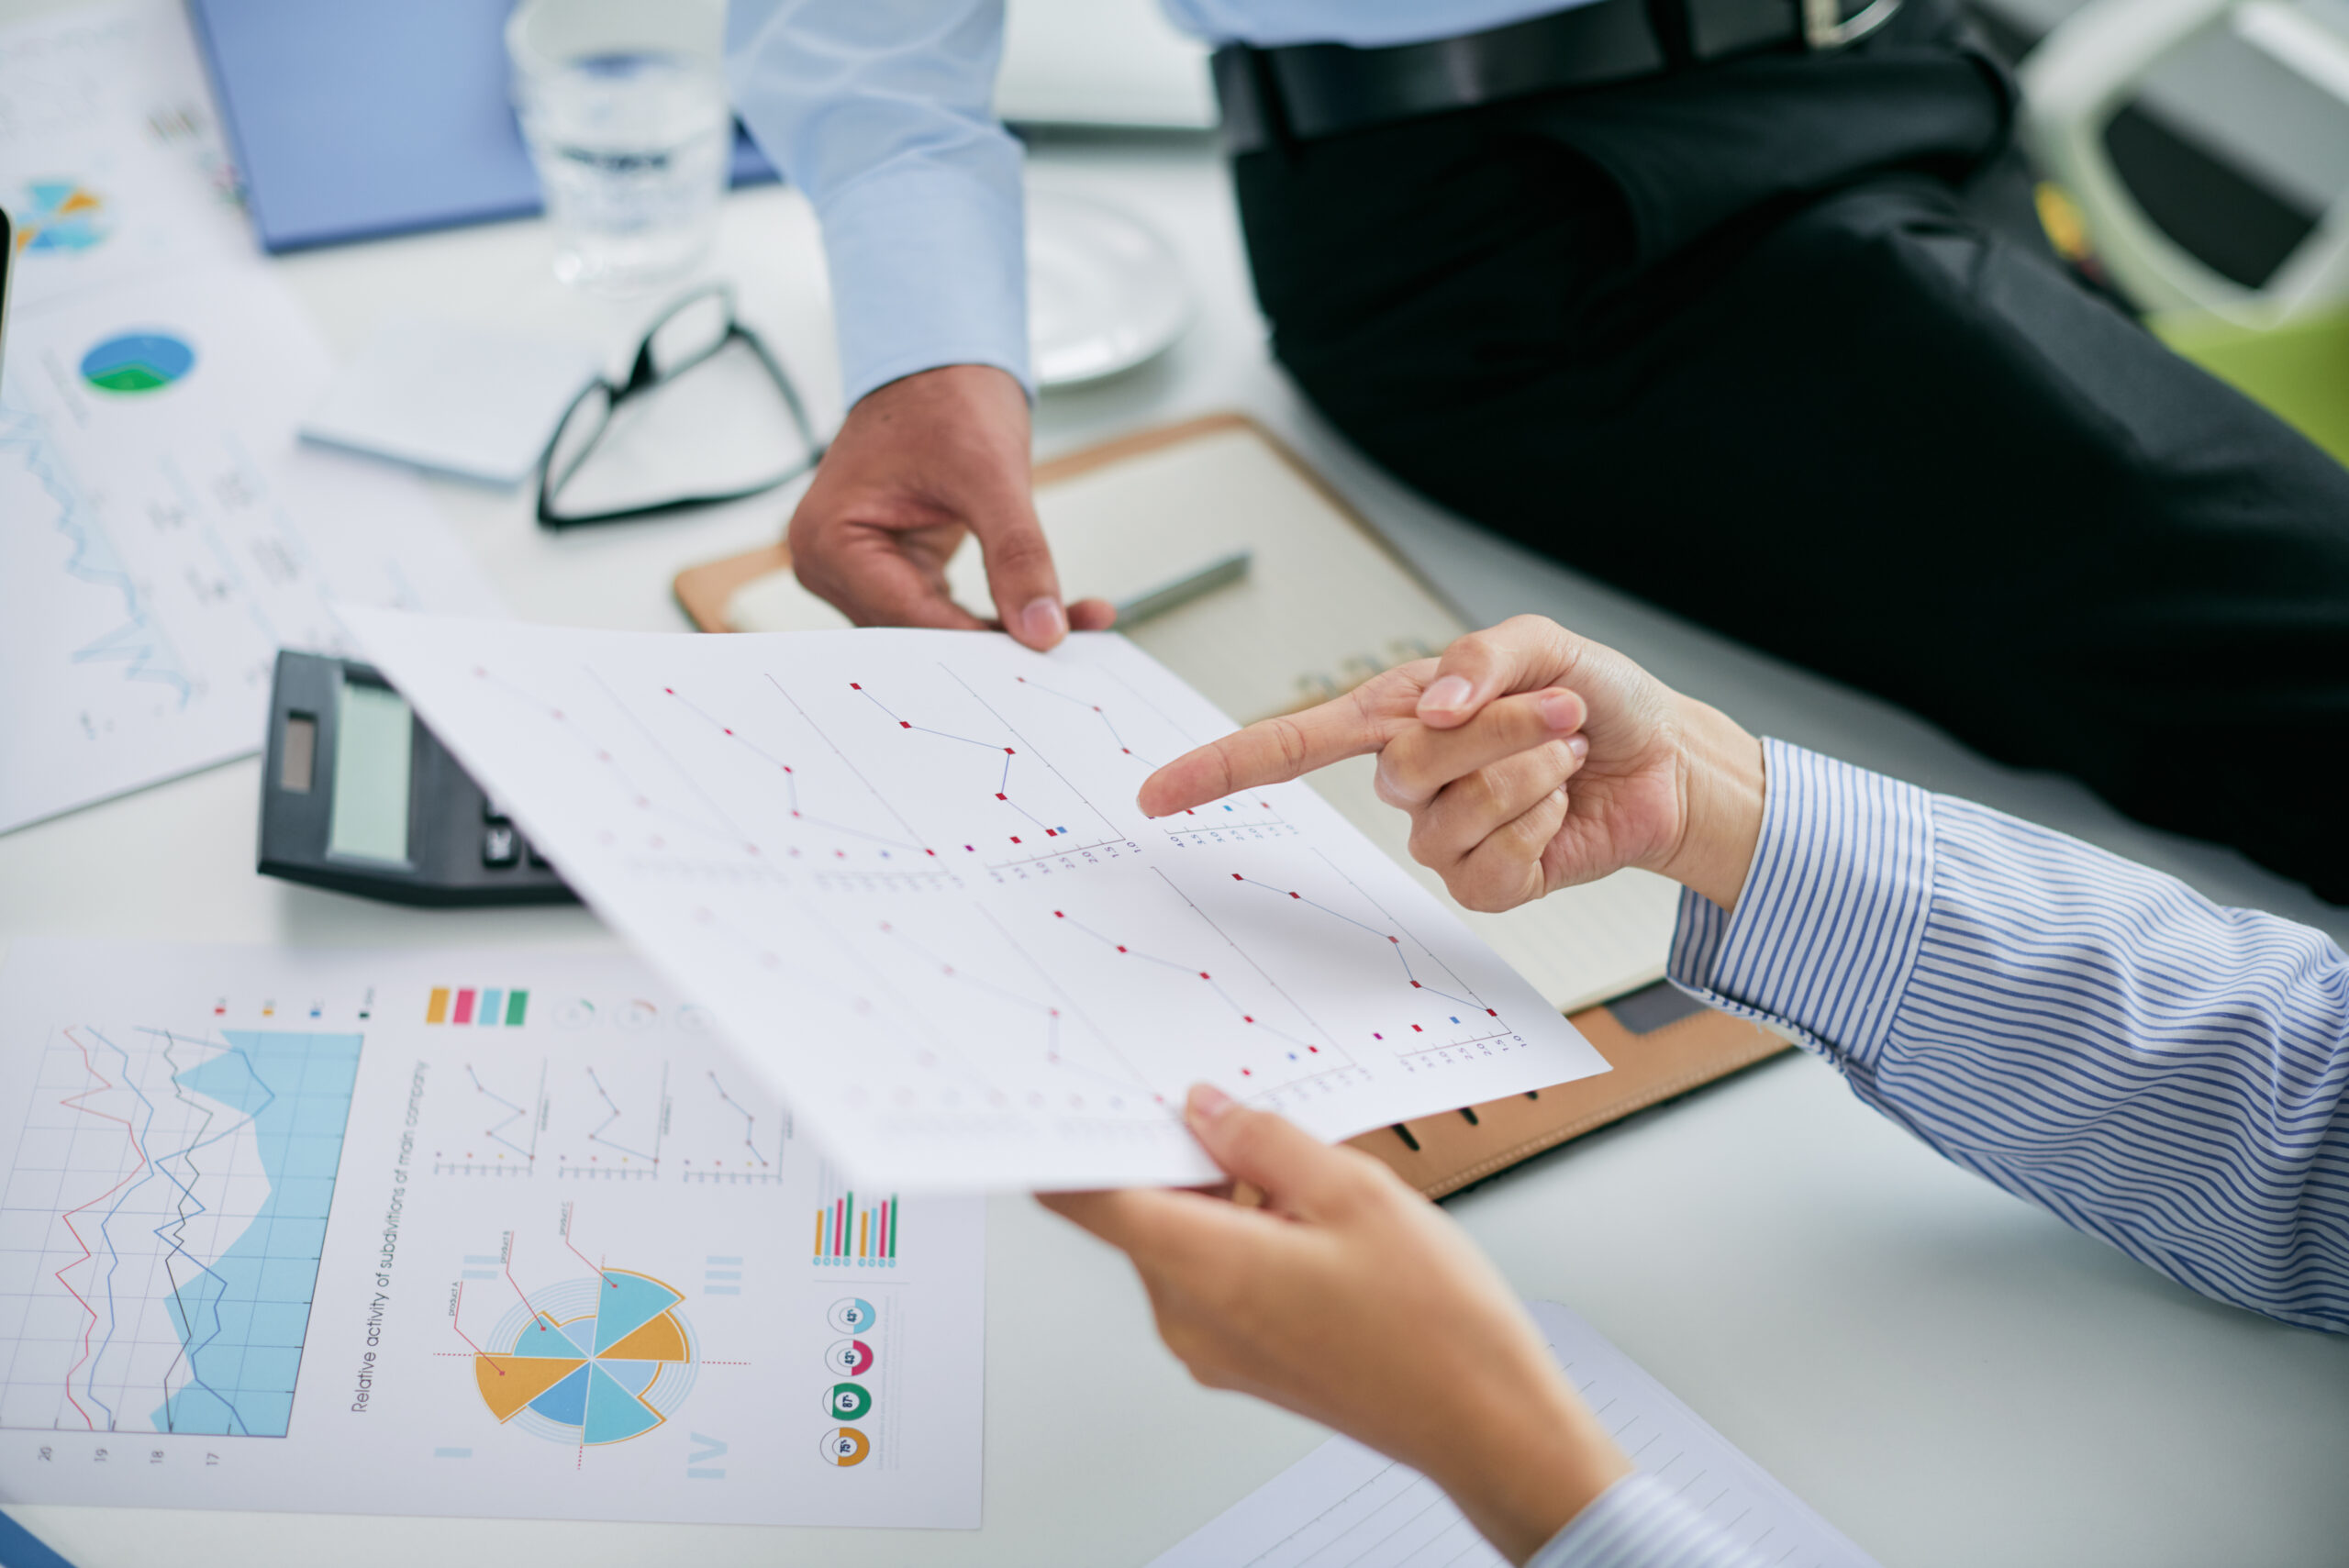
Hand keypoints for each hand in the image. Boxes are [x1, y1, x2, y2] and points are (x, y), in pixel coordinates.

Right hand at [785, 364, 1114, 648]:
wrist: (940, 360)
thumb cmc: (944, 395)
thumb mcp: (990, 474)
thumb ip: (1017, 555)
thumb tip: (1042, 628)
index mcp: (831, 539)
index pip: (908, 617)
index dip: (976, 640)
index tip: (1037, 653)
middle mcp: (834, 563)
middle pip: (919, 633)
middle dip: (995, 641)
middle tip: (1064, 647)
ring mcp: (862, 570)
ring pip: (939, 629)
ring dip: (1005, 631)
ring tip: (1075, 623)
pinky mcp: (896, 570)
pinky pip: (949, 611)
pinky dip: (999, 613)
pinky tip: (1051, 612)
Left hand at [1044, 1085, 1629, 1564]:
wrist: (1486, 1422)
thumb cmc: (1435, 1327)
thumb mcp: (1353, 1191)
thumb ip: (1262, 1141)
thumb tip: (1205, 1110)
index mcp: (1202, 1269)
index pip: (1085, 1197)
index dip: (1072, 1138)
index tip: (1079, 1095)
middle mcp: (1187, 1318)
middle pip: (1137, 1211)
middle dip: (1175, 1154)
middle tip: (1231, 1107)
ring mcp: (1212, 1347)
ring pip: (1179, 1241)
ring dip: (1217, 1195)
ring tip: (1298, 1172)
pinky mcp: (1240, 1360)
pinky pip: (1211, 1277)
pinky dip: (1239, 1235)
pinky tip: (1305, 1217)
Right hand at [1138, 615, 1765, 911]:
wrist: (1667, 762)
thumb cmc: (1597, 697)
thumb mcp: (1544, 644)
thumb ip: (1482, 658)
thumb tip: (1429, 705)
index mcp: (1396, 715)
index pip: (1289, 744)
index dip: (1220, 768)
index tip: (1156, 795)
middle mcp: (1408, 779)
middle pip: (1404, 768)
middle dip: (1498, 733)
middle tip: (1560, 712)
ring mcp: (1443, 836)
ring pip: (1452, 818)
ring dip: (1529, 777)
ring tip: (1563, 757)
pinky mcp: (1487, 883)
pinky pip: (1488, 868)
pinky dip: (1540, 827)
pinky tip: (1558, 811)